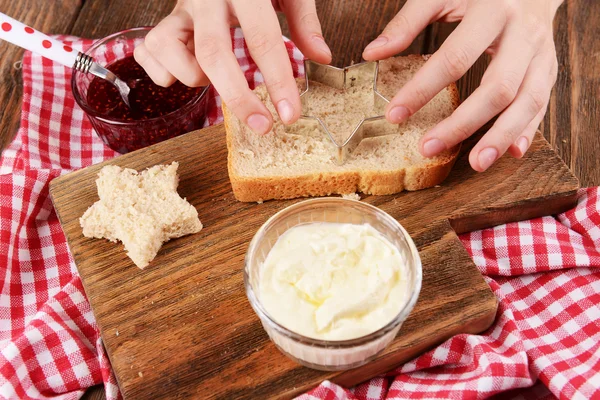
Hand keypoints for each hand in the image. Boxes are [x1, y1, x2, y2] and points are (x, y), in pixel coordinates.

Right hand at [134, 0, 331, 134]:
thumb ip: (303, 19)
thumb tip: (321, 57)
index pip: (262, 39)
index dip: (277, 81)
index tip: (289, 114)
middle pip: (213, 54)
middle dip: (238, 98)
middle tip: (261, 126)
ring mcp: (180, 8)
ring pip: (169, 50)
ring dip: (193, 77)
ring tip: (213, 78)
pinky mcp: (164, 19)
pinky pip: (148, 50)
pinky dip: (164, 71)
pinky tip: (187, 70)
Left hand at [363, 0, 562, 171]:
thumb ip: (408, 22)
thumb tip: (372, 53)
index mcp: (493, 11)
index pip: (454, 58)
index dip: (423, 90)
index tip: (395, 115)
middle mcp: (523, 34)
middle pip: (497, 88)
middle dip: (462, 124)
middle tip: (429, 148)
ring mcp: (542, 54)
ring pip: (528, 101)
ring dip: (501, 136)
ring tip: (477, 164)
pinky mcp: (550, 68)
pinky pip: (542, 103)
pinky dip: (528, 130)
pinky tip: (511, 152)